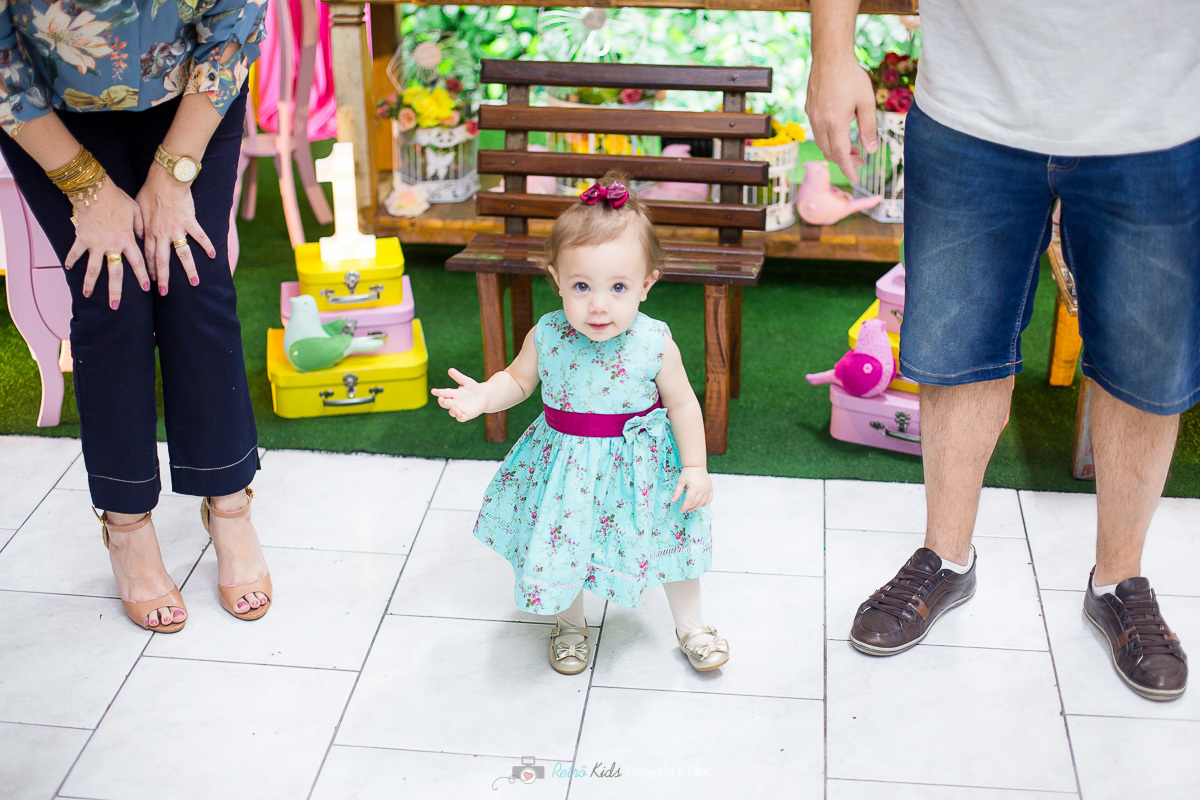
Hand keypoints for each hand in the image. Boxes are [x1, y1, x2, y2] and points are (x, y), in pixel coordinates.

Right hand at [64, 180, 149, 308]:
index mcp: (127, 240)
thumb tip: (143, 238)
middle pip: (115, 273)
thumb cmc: (117, 198)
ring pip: (93, 269)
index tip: (147, 288)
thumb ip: (141, 227)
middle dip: (116, 291)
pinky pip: (75, 252)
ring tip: (88, 295)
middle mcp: (112, 246)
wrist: (95, 189)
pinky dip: (70, 259)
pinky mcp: (81, 238)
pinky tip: (67, 268)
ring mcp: (95, 244)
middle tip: (115, 306)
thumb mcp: (136, 211)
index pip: (137, 263)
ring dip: (90, 283)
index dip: (143, 276)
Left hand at [135, 164, 215, 294]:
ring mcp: (177, 229)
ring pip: (183, 254)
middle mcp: (162, 234)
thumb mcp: (137, 207)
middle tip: (164, 293)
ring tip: (195, 282)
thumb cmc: (150, 190)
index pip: (148, 255)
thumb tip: (137, 235)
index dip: (150, 269)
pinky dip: (208, 246)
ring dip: (189, 270)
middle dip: (163, 278)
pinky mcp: (190, 222)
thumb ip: (138, 224)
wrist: (165, 179)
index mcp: (149, 231)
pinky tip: (215, 256)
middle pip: (162, 261)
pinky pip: (200, 237)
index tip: (152, 282)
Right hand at [431, 367, 488, 421]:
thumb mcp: (467, 381)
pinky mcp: (466, 415)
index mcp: (454, 394)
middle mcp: (455, 402)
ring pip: (452, 412)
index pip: (444, 393)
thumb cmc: (474, 388)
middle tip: (441, 399)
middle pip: (445, 403)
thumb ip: (458, 377)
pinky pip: (461, 418)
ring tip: (454, 408)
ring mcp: (460, 409)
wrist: (485, 396)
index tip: (433, 391)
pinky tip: (461, 414)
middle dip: (442, 402)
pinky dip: (460, 417)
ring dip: (452, 411)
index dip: (438, 392)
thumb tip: (450, 369)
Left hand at [671, 466, 712, 512]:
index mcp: (694, 487)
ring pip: (703, 502)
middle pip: (696, 502)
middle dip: (689, 508)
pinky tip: (699, 505)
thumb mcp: (680, 482)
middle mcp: (702, 489)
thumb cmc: (687, 473)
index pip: (689, 500)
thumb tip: (673, 501)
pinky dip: (704, 504)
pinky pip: (709, 499)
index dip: (685, 507)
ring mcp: (708, 489)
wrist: (696, 466)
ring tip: (690, 508)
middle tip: (685, 509)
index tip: (681, 510)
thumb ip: (677, 492)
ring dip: (696, 507)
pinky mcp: (710, 489)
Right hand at [805, 53, 877, 179]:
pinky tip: (841, 131)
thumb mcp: (867, 103)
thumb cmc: (851, 76)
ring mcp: (812, 116)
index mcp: (835, 123)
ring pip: (822, 143)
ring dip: (837, 149)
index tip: (856, 178)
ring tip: (853, 147)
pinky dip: (829, 139)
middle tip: (861, 159)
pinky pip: (818, 132)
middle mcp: (820, 123)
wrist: (830, 56)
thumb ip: (869, 128)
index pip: (840, 155)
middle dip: (845, 160)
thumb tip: (871, 150)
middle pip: (830, 152)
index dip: (848, 169)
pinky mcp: (809, 109)